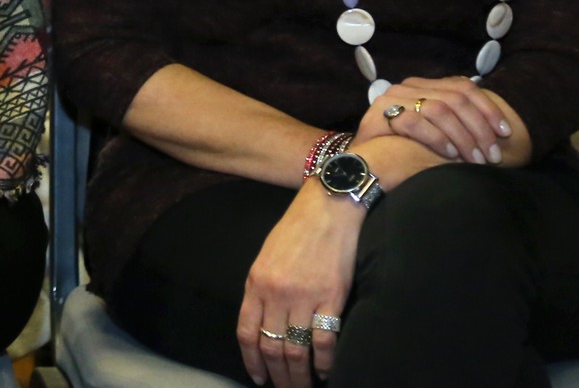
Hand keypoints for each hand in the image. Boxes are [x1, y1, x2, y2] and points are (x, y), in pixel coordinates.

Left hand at [237, 181, 360, 386]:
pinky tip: (325, 372)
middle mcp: (276, 293)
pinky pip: (324, 341)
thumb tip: (263, 323)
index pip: (247, 333)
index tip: (259, 379)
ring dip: (300, 377)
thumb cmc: (296, 230)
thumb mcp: (267, 257)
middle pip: (272, 347)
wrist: (327, 207)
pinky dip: (325, 362)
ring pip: (296, 351)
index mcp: (256, 283)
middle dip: (278, 376)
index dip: (252, 361)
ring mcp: (304, 297)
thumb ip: (262, 289)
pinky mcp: (331, 297)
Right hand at [361, 75, 511, 165]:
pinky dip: (437, 138)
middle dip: (480, 128)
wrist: (362, 165)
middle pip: (455, 99)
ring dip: (463, 136)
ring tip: (474, 160)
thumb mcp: (437, 134)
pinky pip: (415, 122)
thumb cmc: (404, 151)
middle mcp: (408, 87)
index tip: (505, 134)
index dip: (488, 109)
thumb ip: (457, 124)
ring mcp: (392, 99)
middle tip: (492, 156)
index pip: (464, 87)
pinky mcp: (379, 116)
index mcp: (424, 86)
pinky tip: (449, 155)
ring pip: (439, 109)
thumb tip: (497, 131)